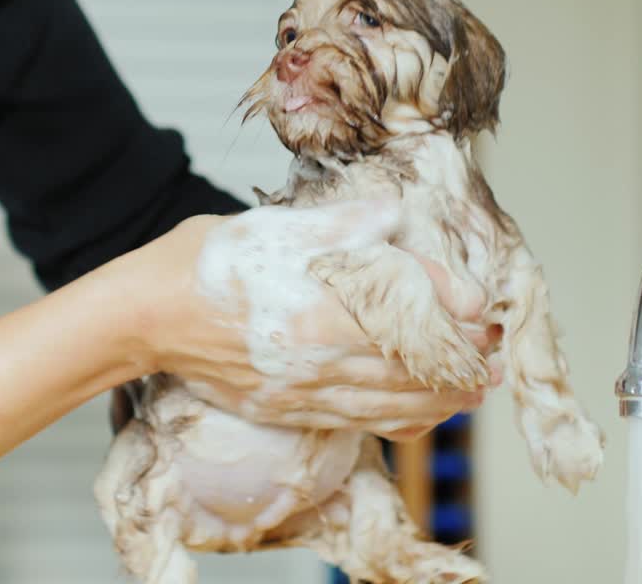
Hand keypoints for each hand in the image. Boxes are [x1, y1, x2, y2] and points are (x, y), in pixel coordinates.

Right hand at [124, 200, 500, 439]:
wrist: (145, 316)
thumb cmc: (206, 265)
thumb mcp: (275, 228)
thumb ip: (343, 226)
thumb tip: (395, 218)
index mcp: (322, 313)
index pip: (410, 323)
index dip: (455, 321)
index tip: (484, 315)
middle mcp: (319, 362)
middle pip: (410, 372)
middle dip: (460, 366)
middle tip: (496, 359)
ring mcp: (303, 392)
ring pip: (389, 405)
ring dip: (440, 401)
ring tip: (474, 393)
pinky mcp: (288, 409)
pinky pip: (357, 423)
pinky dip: (398, 421)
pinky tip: (419, 415)